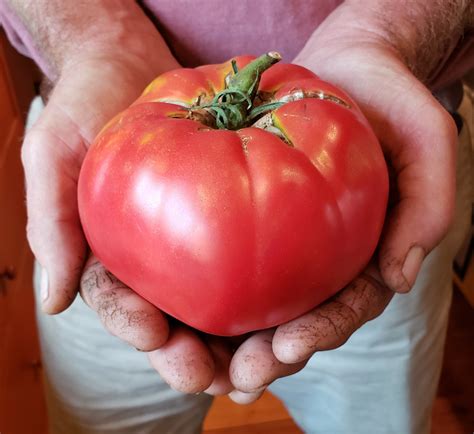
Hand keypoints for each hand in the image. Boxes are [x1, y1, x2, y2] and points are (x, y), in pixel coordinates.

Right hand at [23, 46, 236, 393]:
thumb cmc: (84, 106)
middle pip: (173, 322)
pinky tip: (289, 313)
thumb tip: (54, 302)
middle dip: (192, 356)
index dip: (135, 326)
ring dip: (237, 343)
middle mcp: (154, 259)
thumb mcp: (53, 152)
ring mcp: (193, 243)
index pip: (119, 304)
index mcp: (110, 255)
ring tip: (259, 363)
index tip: (156, 335)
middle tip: (214, 376)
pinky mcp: (231, 221)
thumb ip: (53, 223)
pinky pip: (251, 260)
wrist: (128, 66)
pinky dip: (268, 292)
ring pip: (216, 307)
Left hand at [227, 5, 456, 400]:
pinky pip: (224, 259)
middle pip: (295, 320)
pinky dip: (201, 289)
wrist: (346, 68)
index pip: (346, 306)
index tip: (286, 347)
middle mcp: (322, 257)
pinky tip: (174, 310)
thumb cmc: (387, 100)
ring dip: (226, 340)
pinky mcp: (250, 218)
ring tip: (194, 363)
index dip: (320, 331)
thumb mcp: (424, 138)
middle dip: (265, 356)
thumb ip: (426, 204)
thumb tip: (400, 275)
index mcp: (363, 252)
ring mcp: (285, 242)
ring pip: (255, 304)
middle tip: (235, 377)